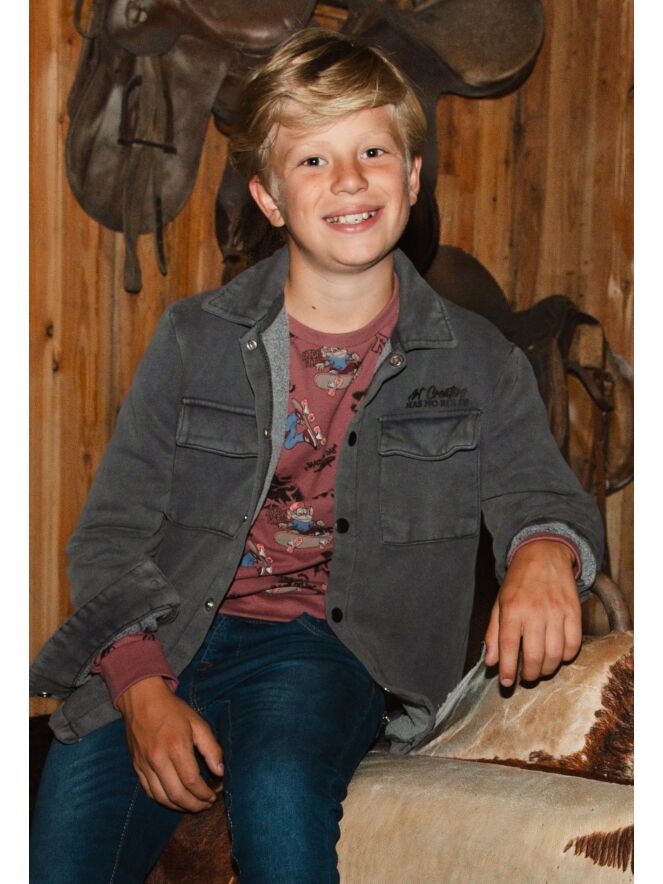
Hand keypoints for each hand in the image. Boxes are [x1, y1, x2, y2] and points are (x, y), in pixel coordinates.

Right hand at [116, 676, 223, 811]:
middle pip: (177, 795)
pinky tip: (174, 799)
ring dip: (179, 807)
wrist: (142, 700)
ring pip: (162, 798)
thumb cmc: (173, 710)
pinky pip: (149, 792)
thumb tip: (220, 771)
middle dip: (194, 805)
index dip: (204, 794)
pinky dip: (163, 800)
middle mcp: (158, 759)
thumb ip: (211, 748)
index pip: (191, 781)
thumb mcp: (197, 723)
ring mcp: (145, 765)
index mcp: (176, 747)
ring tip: (193, 805)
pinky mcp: (137, 767)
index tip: (213, 795)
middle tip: (206, 805)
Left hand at [484, 540, 581, 686]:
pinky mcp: (574, 611)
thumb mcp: (499, 603)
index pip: (509, 647)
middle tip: (527, 677)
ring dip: (548, 669)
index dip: (508, 670)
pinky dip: (566, 656)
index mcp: (512, 609)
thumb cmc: (519, 581)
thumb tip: (491, 663)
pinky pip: (574, 644)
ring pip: (556, 654)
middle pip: (535, 656)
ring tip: (541, 669)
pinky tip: (558, 655)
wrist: (543, 553)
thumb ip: (494, 633)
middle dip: (530, 675)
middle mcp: (535, 611)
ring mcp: (557, 611)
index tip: (507, 683)